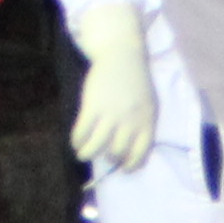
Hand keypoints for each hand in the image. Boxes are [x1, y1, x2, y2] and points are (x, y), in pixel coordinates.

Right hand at [68, 1, 157, 173]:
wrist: (122, 54)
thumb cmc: (135, 81)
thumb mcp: (148, 104)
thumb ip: (141, 125)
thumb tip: (130, 151)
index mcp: (146, 121)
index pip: (141, 153)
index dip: (131, 165)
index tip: (123, 168)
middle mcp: (130, 120)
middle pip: (117, 152)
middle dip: (108, 159)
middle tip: (102, 155)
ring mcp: (110, 114)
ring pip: (96, 147)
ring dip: (86, 154)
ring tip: (82, 154)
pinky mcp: (92, 106)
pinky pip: (81, 132)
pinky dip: (76, 140)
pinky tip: (76, 140)